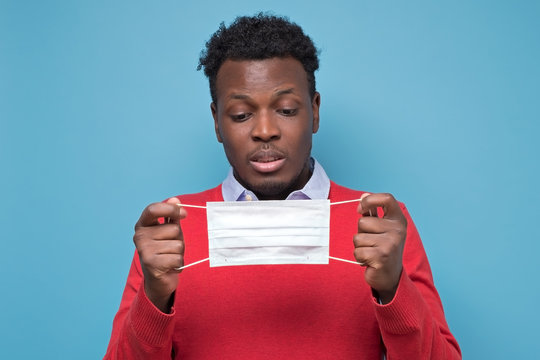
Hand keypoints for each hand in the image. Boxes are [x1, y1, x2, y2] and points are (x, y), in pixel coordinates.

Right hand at [133, 197, 186, 311]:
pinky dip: (178, 263)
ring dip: (179, 253)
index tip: (184, 213)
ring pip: (178, 244)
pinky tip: (169, 266)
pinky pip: (178, 257)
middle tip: (170, 248)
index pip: (153, 209)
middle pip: (173, 229)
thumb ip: (172, 216)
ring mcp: (144, 250)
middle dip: (178, 239)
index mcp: (143, 225)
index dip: (171, 208)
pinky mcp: (151, 263)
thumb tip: (175, 199)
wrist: (159, 279)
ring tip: (169, 257)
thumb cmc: (165, 251)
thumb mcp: (169, 231)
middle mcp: (139, 236)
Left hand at [354, 193, 406, 303]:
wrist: (390, 276)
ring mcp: (391, 243)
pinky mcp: (382, 257)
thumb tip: (363, 195)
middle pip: (362, 222)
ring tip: (371, 252)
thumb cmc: (382, 248)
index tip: (361, 209)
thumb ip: (372, 212)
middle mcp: (397, 230)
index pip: (387, 198)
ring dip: (359, 247)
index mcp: (398, 220)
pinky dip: (359, 258)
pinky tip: (369, 261)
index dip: (370, 200)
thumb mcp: (381, 229)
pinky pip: (357, 251)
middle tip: (372, 244)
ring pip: (357, 238)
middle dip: (361, 233)